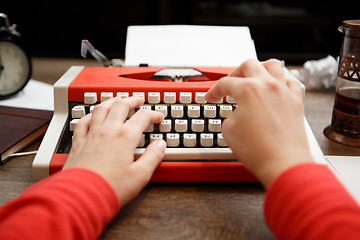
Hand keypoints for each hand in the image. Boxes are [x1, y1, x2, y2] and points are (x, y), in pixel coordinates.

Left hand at [63, 97, 165, 204]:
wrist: (82, 196)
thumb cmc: (110, 187)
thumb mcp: (140, 175)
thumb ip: (153, 157)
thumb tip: (160, 146)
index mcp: (125, 137)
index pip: (143, 116)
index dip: (154, 114)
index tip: (159, 117)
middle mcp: (108, 131)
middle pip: (120, 106)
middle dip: (132, 100)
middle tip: (138, 100)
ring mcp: (91, 135)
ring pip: (101, 109)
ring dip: (111, 101)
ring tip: (117, 100)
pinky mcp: (79, 143)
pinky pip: (82, 122)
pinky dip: (89, 115)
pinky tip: (92, 115)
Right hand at [205, 59, 313, 187]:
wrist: (283, 163)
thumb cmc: (258, 150)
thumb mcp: (229, 130)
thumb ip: (230, 115)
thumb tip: (236, 114)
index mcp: (248, 90)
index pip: (225, 83)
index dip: (214, 91)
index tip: (212, 97)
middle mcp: (268, 86)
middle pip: (249, 65)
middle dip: (235, 72)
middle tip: (229, 84)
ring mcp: (284, 92)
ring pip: (273, 65)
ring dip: (260, 68)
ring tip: (253, 77)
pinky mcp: (296, 103)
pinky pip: (291, 82)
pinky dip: (281, 82)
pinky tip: (276, 89)